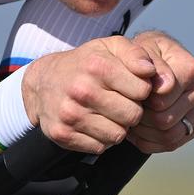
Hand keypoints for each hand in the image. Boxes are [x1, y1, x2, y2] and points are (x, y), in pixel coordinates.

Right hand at [20, 37, 158, 153]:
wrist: (42, 83)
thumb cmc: (85, 64)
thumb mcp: (110, 47)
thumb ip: (135, 53)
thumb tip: (150, 71)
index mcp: (97, 66)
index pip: (143, 90)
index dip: (142, 90)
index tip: (130, 86)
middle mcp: (82, 90)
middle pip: (133, 115)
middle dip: (131, 110)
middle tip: (119, 101)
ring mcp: (70, 115)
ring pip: (118, 135)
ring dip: (117, 126)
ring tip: (106, 112)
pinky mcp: (63, 135)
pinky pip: (100, 147)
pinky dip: (100, 138)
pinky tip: (93, 123)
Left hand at [125, 30, 193, 153]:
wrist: (155, 63)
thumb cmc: (145, 56)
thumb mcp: (141, 51)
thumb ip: (150, 64)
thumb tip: (165, 86)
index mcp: (192, 69)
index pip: (161, 100)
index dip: (140, 101)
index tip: (129, 93)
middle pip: (164, 120)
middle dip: (141, 118)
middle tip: (127, 110)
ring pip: (169, 136)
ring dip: (144, 132)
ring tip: (131, 120)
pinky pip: (171, 145)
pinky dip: (151, 141)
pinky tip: (139, 129)